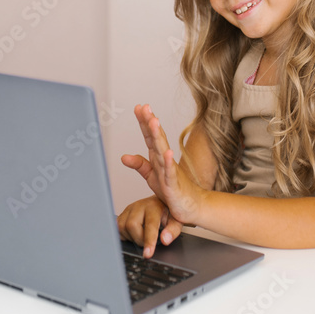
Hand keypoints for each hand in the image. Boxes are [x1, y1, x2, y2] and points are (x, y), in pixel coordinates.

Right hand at [117, 196, 182, 258]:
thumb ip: (172, 231)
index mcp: (154, 207)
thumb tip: (165, 240)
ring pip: (122, 226)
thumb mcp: (177, 221)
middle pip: (131, 225)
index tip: (147, 254)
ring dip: (130, 237)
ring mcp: (129, 209)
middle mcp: (139, 206)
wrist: (161, 202)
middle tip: (146, 242)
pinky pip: (117, 226)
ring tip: (141, 237)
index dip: (148, 241)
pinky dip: (124, 234)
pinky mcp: (123, 213)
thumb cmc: (169, 212)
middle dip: (138, 239)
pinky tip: (133, 234)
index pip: (150, 226)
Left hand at [120, 104, 204, 225]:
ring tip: (154, 121)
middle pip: (156, 138)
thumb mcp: (151, 176)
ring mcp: (170, 170)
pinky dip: (169, 162)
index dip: (144, 122)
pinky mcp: (174, 184)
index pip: (150, 136)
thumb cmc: (172, 190)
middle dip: (151, 122)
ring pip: (163, 151)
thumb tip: (123, 156)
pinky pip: (171, 172)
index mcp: (158, 157)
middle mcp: (164, 160)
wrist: (191, 206)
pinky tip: (168, 153)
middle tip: (145, 107)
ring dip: (158, 136)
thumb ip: (139, 164)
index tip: (139, 107)